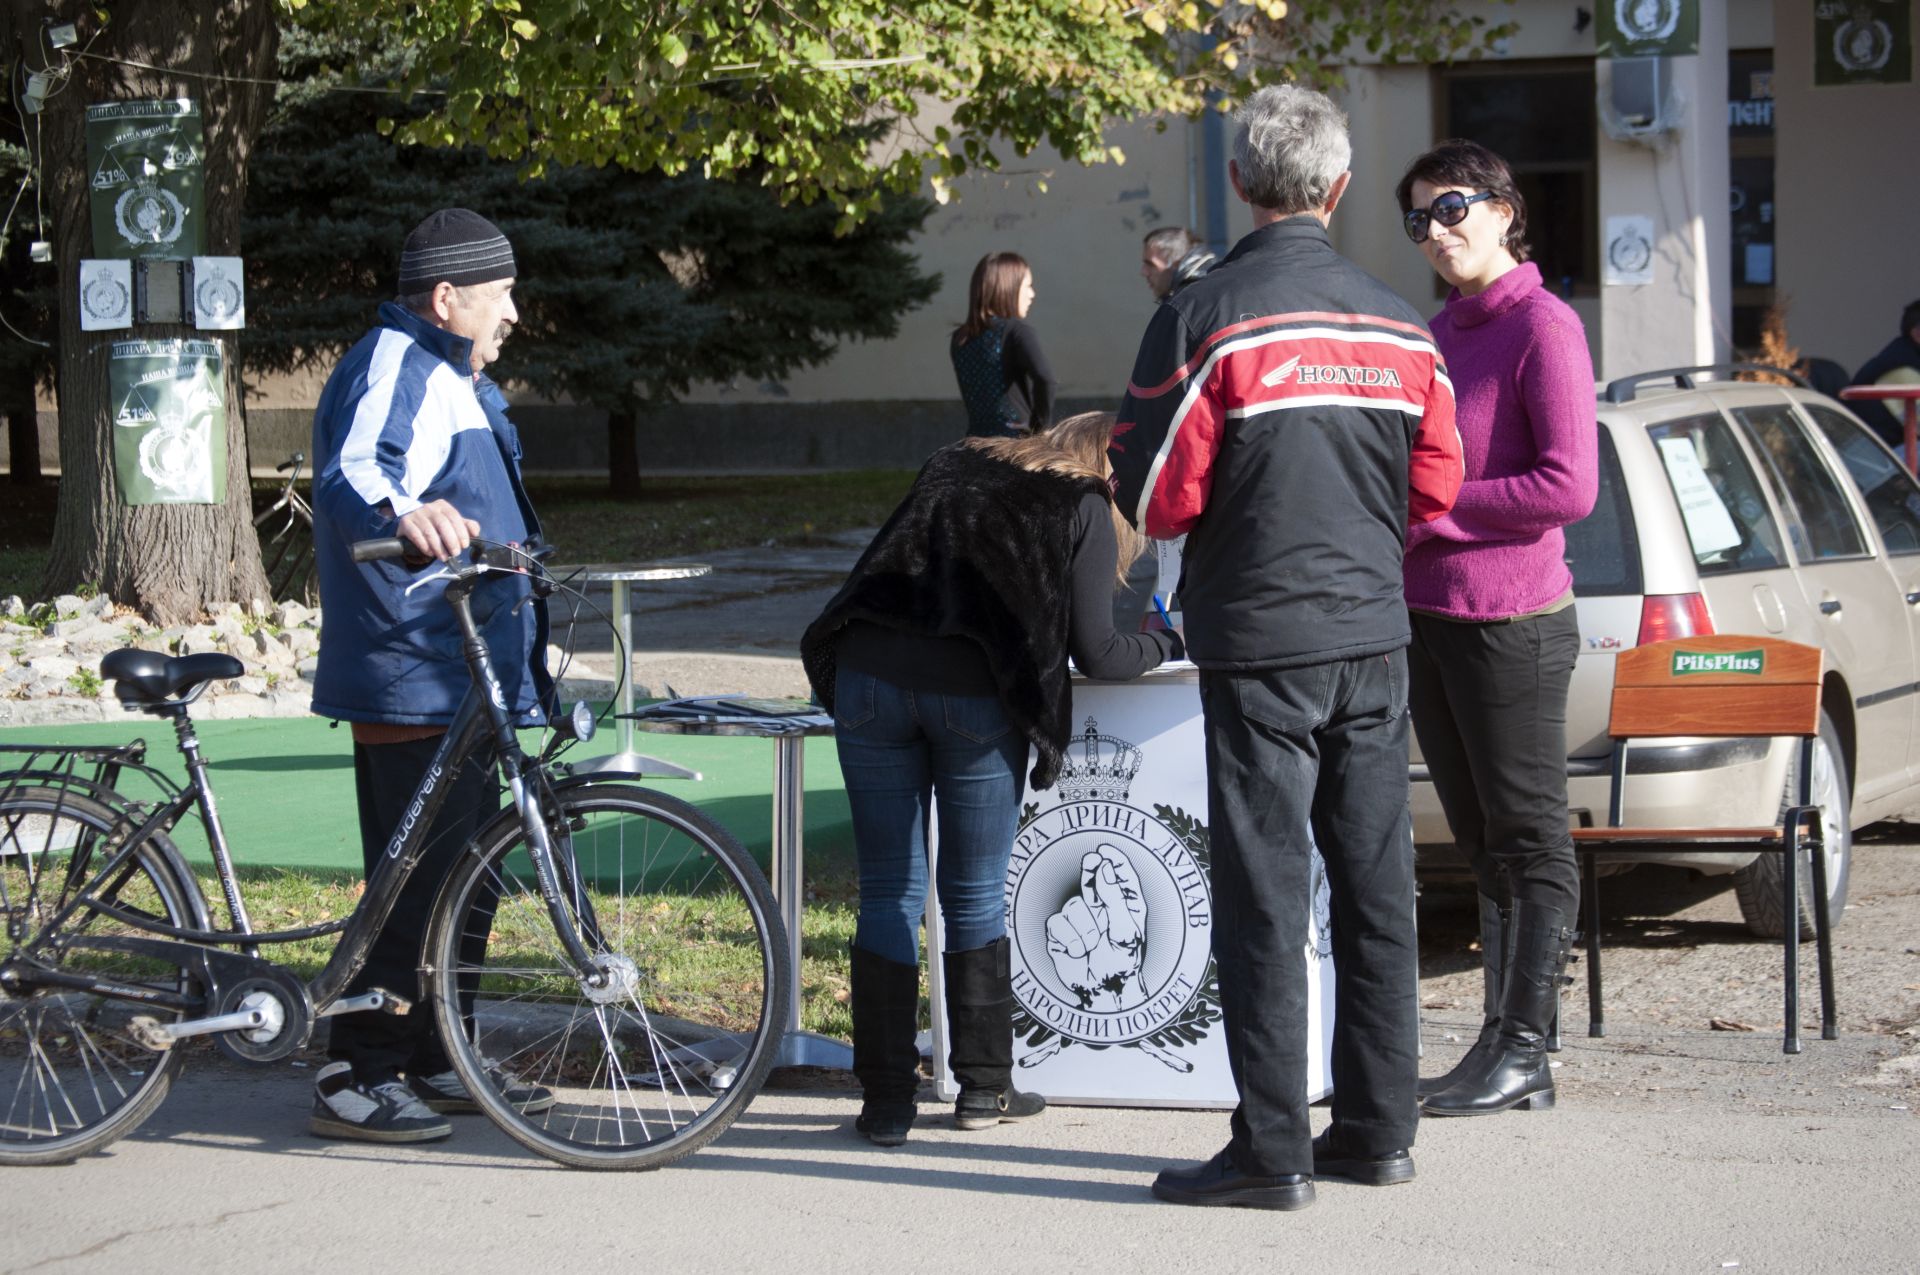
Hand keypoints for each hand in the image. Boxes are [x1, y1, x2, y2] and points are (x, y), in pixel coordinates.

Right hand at [396, 501, 481, 560]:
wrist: (412, 523)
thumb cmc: (436, 525)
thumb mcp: (452, 523)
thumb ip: (465, 526)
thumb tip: (475, 532)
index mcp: (442, 506)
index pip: (454, 516)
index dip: (461, 531)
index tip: (465, 545)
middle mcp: (429, 507)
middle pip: (442, 523)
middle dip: (451, 540)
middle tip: (455, 553)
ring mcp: (416, 514)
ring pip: (429, 531)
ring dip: (438, 547)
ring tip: (444, 557)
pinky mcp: (405, 522)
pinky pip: (416, 535)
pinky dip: (424, 545)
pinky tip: (430, 553)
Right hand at [1044, 845, 1148, 1011]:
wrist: (1103, 992)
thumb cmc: (1121, 963)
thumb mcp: (1125, 930)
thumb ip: (1114, 897)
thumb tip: (1104, 867)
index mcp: (1125, 906)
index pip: (1119, 876)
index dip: (1112, 861)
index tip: (1104, 850)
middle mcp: (1102, 909)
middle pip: (1092, 880)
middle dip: (1090, 870)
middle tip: (1091, 859)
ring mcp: (1080, 920)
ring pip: (1073, 905)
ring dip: (1084, 928)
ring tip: (1092, 946)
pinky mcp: (1061, 933)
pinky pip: (1057, 922)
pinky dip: (1068, 938)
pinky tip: (1077, 951)